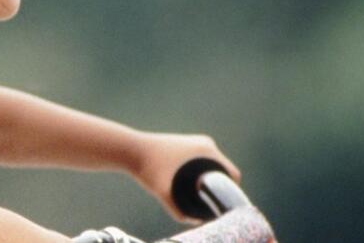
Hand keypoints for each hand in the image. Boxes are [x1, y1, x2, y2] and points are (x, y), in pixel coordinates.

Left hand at [127, 132, 241, 224]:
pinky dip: (202, 173)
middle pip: (224, 171)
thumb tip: (195, 222)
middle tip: (210, 204)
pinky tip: (195, 186)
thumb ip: (178, 211)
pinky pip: (204, 161)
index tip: (221, 205)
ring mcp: (197, 143)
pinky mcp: (188, 144)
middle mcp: (206, 144)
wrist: (131, 149)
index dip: (231, 191)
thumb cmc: (148, 168)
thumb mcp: (164, 193)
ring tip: (202, 197)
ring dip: (211, 180)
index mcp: (207, 151)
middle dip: (219, 187)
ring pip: (213, 166)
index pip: (232, 175)